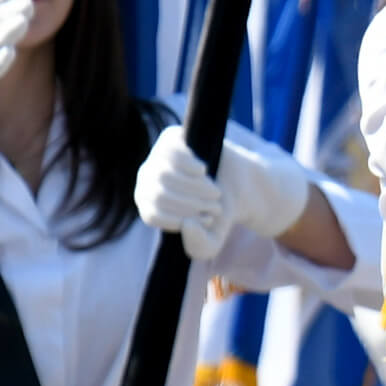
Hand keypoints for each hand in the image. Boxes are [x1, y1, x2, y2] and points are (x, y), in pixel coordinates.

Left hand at [135, 125, 317, 257]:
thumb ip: (198, 246)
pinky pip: (173, 154)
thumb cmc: (219, 214)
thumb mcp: (212, 241)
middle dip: (193, 204)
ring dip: (197, 188)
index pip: (153, 214)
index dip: (181, 220)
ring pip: (166, 176)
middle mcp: (146, 181)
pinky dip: (193, 167)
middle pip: (160, 194)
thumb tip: (186, 225)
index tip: (205, 220)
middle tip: (214, 207)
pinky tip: (203, 171)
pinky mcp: (170, 139)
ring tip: (214, 192)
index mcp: (149, 206)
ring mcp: (156, 159)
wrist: (239, 185)